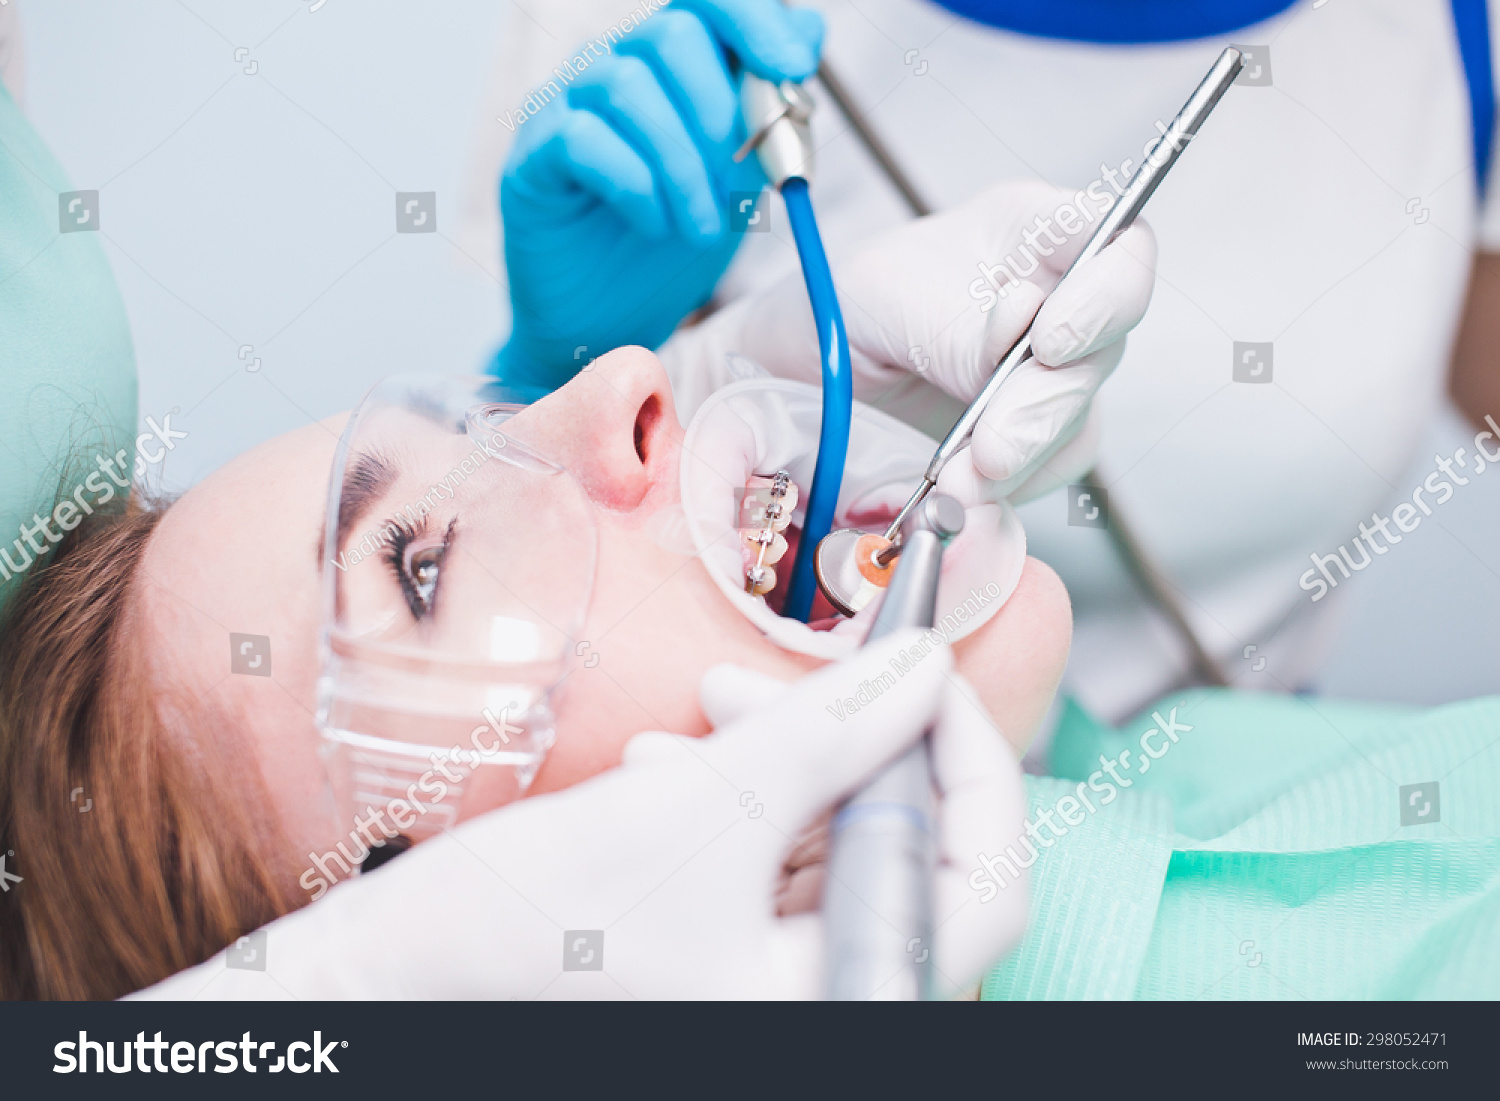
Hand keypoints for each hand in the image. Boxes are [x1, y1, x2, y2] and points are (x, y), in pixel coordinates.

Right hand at [132, 632, 1026, 999]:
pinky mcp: (721, 961)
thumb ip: (824, 735)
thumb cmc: (518, 940)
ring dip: (780, 766)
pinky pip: (770, 870)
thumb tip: (920, 669)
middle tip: (773, 682)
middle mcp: (824, 1001)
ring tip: (703, 716)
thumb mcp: (693, 814)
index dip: (967, 758)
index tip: (923, 672)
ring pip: (829, 852)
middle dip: (842, 747)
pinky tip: (672, 767)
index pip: (982, 876)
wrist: (388, 986)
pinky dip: (739, 806)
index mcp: (846, 996)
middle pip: (899, 853)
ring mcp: (771, 988)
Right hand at [495, 0, 824, 389]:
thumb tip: (807, 33)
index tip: (795, 67)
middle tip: (741, 180)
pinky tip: (655, 225)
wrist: (611, 323)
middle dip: (721, 112)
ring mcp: (564, 108)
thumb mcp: (740, 176)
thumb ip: (768, 110)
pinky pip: (584, 141)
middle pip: (669, 34)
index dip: (754, 18)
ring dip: (683, 165)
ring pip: (626, 87)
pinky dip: (636, 187)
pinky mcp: (533, 159)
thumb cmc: (669, 246)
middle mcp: (610, 69)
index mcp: (667, 66)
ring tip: (701, 226)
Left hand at [666, 179, 1155, 499]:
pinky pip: (1047, 470)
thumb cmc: (830, 306)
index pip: (1117, 243)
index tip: (1050, 341)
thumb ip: (955, 325)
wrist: (787, 381)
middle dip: (1044, 406)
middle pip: (1103, 348)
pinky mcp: (1028, 439)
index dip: (1104, 294)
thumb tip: (1015, 355)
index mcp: (1026, 234)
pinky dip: (1006, 489)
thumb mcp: (881, 295)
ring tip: (958, 478)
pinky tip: (961, 489)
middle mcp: (1052, 301)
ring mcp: (1045, 375)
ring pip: (1079, 420)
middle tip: (991, 446)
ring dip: (1021, 458)